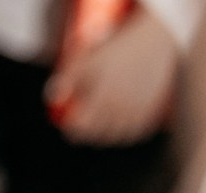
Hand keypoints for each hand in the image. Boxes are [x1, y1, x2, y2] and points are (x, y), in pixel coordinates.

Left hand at [45, 8, 179, 144]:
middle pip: (98, 134)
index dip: (72, 130)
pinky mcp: (151, 111)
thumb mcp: (88, 59)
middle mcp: (120, 109)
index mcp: (102, 98)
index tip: (68, 127)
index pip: (82, 126)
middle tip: (82, 130)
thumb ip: (68, 78)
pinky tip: (119, 131)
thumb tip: (51, 96)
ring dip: (106, 137)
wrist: (153, 42)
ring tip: (100, 130)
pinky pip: (136, 132)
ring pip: (117, 136)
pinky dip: (126, 135)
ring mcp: (136, 112)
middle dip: (87, 134)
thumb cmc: (118, 49)